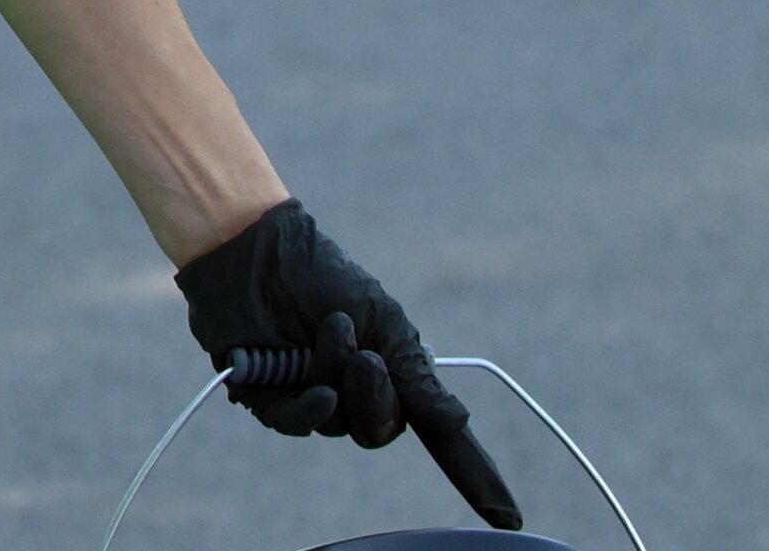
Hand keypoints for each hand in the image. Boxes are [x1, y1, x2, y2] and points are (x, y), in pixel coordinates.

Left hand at [175, 199, 523, 531]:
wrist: (260, 252)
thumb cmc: (325, 277)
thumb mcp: (385, 321)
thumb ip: (416, 374)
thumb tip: (460, 421)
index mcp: (394, 376)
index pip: (440, 437)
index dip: (474, 475)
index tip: (508, 517)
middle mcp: (356, 394)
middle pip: (382, 431)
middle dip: (378, 395)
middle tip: (365, 355)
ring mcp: (313, 398)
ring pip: (341, 424)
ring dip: (339, 374)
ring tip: (328, 328)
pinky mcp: (270, 399)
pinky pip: (301, 426)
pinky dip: (312, 410)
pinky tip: (315, 388)